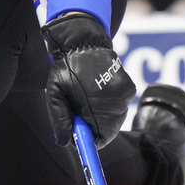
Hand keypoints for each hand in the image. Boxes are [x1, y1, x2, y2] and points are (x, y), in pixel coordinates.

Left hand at [42, 13, 135, 149]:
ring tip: (87, 95)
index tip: (82, 137)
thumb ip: (59, 119)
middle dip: (94, 126)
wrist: (83, 42)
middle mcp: (116, 103)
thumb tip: (65, 143)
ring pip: (115, 118)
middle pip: (109, 130)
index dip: (91, 141)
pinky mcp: (130, 88)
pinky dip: (109, 102)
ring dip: (101, 113)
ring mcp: (125, 96)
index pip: (101, 139)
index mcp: (97, 106)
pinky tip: (97, 89)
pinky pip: (121, 104)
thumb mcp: (55, 93)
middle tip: (80, 112)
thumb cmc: (65, 68)